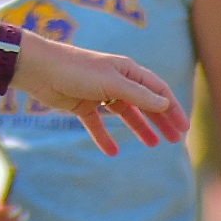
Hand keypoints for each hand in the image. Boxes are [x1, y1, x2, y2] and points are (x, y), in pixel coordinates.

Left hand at [12, 32, 187, 155]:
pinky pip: (96, 123)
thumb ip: (139, 95)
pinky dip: (104, 137)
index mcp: (126, 70)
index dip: (172, 108)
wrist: (38, 69)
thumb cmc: (76, 70)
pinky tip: (112, 151)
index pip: (156, 90)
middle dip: (160, 120)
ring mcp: (97, 92)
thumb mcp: (112, 83)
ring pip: (124, 113)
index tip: (183, 127)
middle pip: (143, 102)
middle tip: (174, 139)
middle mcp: (114, 80)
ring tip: (153, 144)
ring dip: (139, 128)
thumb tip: (165, 104)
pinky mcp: (80, 104)